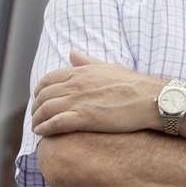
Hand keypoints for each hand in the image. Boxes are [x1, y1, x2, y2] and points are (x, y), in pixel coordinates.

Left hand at [32, 51, 162, 136]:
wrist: (151, 99)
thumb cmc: (134, 84)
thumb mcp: (108, 67)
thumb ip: (87, 61)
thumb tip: (71, 52)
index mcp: (79, 72)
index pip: (47, 80)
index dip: (38, 92)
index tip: (39, 101)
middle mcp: (75, 85)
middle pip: (42, 96)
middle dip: (35, 108)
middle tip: (37, 117)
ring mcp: (78, 101)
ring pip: (45, 110)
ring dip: (37, 120)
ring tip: (37, 128)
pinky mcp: (84, 118)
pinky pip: (55, 123)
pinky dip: (45, 128)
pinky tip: (42, 134)